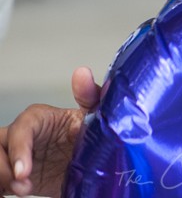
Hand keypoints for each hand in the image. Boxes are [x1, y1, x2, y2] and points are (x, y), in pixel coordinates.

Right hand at [0, 67, 100, 196]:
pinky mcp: (14, 175)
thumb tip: (82, 73)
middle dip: (4, 166)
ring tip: (23, 189)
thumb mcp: (94, 117)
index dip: (19, 149)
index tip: (23, 171)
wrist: (95, 170)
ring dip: (3, 178)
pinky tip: (16, 191)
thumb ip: (91, 95)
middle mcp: (24, 136)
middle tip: (22, 184)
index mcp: (40, 119)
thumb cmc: (92, 139)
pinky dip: (2, 186)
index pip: (21, 127)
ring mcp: (16, 155)